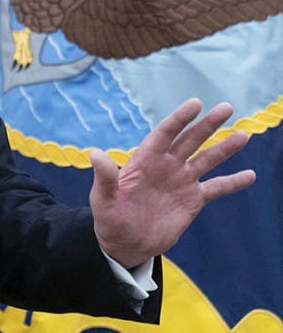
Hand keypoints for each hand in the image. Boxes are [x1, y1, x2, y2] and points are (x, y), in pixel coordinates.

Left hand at [89, 98, 255, 268]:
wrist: (125, 242)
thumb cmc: (109, 217)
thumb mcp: (103, 198)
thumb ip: (104, 177)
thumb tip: (95, 153)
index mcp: (145, 160)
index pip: (164, 134)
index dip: (179, 119)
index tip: (195, 104)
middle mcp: (166, 165)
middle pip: (190, 140)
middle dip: (207, 124)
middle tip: (226, 107)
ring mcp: (181, 181)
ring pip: (207, 159)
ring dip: (225, 148)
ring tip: (243, 135)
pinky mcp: (192, 199)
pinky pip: (216, 187)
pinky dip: (233, 182)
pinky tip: (250, 175)